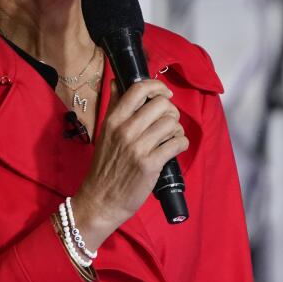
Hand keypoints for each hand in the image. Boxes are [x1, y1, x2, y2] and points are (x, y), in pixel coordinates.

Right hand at [71, 79, 187, 249]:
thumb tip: (116, 81)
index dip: (157, 87)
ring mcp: (138, 148)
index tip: (164, 94)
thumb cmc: (104, 166)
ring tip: (171, 136)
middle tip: (169, 120)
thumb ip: (113, 106)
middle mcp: (125, 130)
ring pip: (171, 123)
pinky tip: (175, 147)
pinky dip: (181, 143)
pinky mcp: (150, 165)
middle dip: (171, 110)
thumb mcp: (104, 132)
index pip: (139, 89)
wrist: (101, 200)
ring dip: (177, 129)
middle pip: (161, 104)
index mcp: (114, 120)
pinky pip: (177, 143)